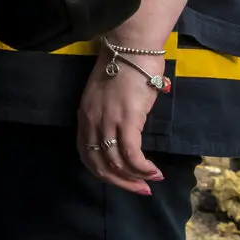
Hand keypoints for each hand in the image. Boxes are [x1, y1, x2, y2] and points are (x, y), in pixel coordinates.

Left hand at [77, 48, 166, 194]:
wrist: (131, 49)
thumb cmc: (124, 68)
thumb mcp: (107, 96)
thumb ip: (110, 116)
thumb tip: (126, 134)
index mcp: (84, 115)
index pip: (86, 154)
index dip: (103, 172)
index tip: (122, 180)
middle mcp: (92, 121)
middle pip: (98, 163)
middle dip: (120, 182)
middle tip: (140, 190)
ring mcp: (107, 121)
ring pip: (115, 162)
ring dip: (135, 177)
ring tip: (152, 180)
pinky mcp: (126, 120)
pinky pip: (131, 154)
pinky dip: (142, 168)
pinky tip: (154, 171)